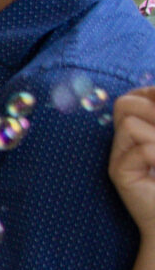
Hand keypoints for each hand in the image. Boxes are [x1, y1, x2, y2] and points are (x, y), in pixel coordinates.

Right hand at [110, 88, 154, 230]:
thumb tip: (154, 96)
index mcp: (137, 130)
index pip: (133, 97)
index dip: (152, 94)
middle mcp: (124, 141)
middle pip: (126, 104)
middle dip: (153, 111)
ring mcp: (118, 157)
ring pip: (130, 124)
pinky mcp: (119, 175)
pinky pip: (141, 150)